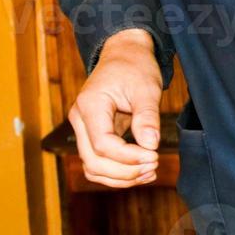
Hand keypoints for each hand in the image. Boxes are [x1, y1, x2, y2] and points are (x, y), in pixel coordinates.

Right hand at [67, 28, 162, 187]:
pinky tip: (141, 171)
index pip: (103, 144)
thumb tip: (150, 145)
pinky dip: (117, 174)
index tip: (155, 156)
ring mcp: (83, 130)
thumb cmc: (135, 68)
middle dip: (125, 171)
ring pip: (93, 168)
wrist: (124, 57)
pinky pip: (98, 164)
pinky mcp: (92, 137)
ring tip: (150, 173)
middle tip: (154, 167)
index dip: (128, 157)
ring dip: (121, 178)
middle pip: (93, 162)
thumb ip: (147, 116)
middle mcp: (80, 119)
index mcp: (90, 105)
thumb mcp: (146, 88)